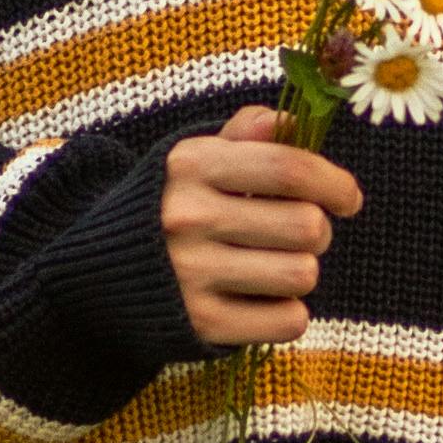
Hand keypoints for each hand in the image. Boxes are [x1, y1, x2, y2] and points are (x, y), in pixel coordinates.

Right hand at [159, 106, 361, 352]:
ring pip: (302, 274)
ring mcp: (193, 273)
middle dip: (318, 232)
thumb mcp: (190, 160)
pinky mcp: (201, 324)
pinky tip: (261, 300)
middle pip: (307, 226)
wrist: (94, 276)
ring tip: (273, 267)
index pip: (289, 169)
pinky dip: (287, 313)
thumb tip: (288, 118)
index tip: (348, 199)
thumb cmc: (164, 208)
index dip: (334, 183)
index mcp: (192, 165)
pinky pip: (289, 321)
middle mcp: (189, 217)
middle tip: (300, 236)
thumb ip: (242, 135)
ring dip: (301, 272)